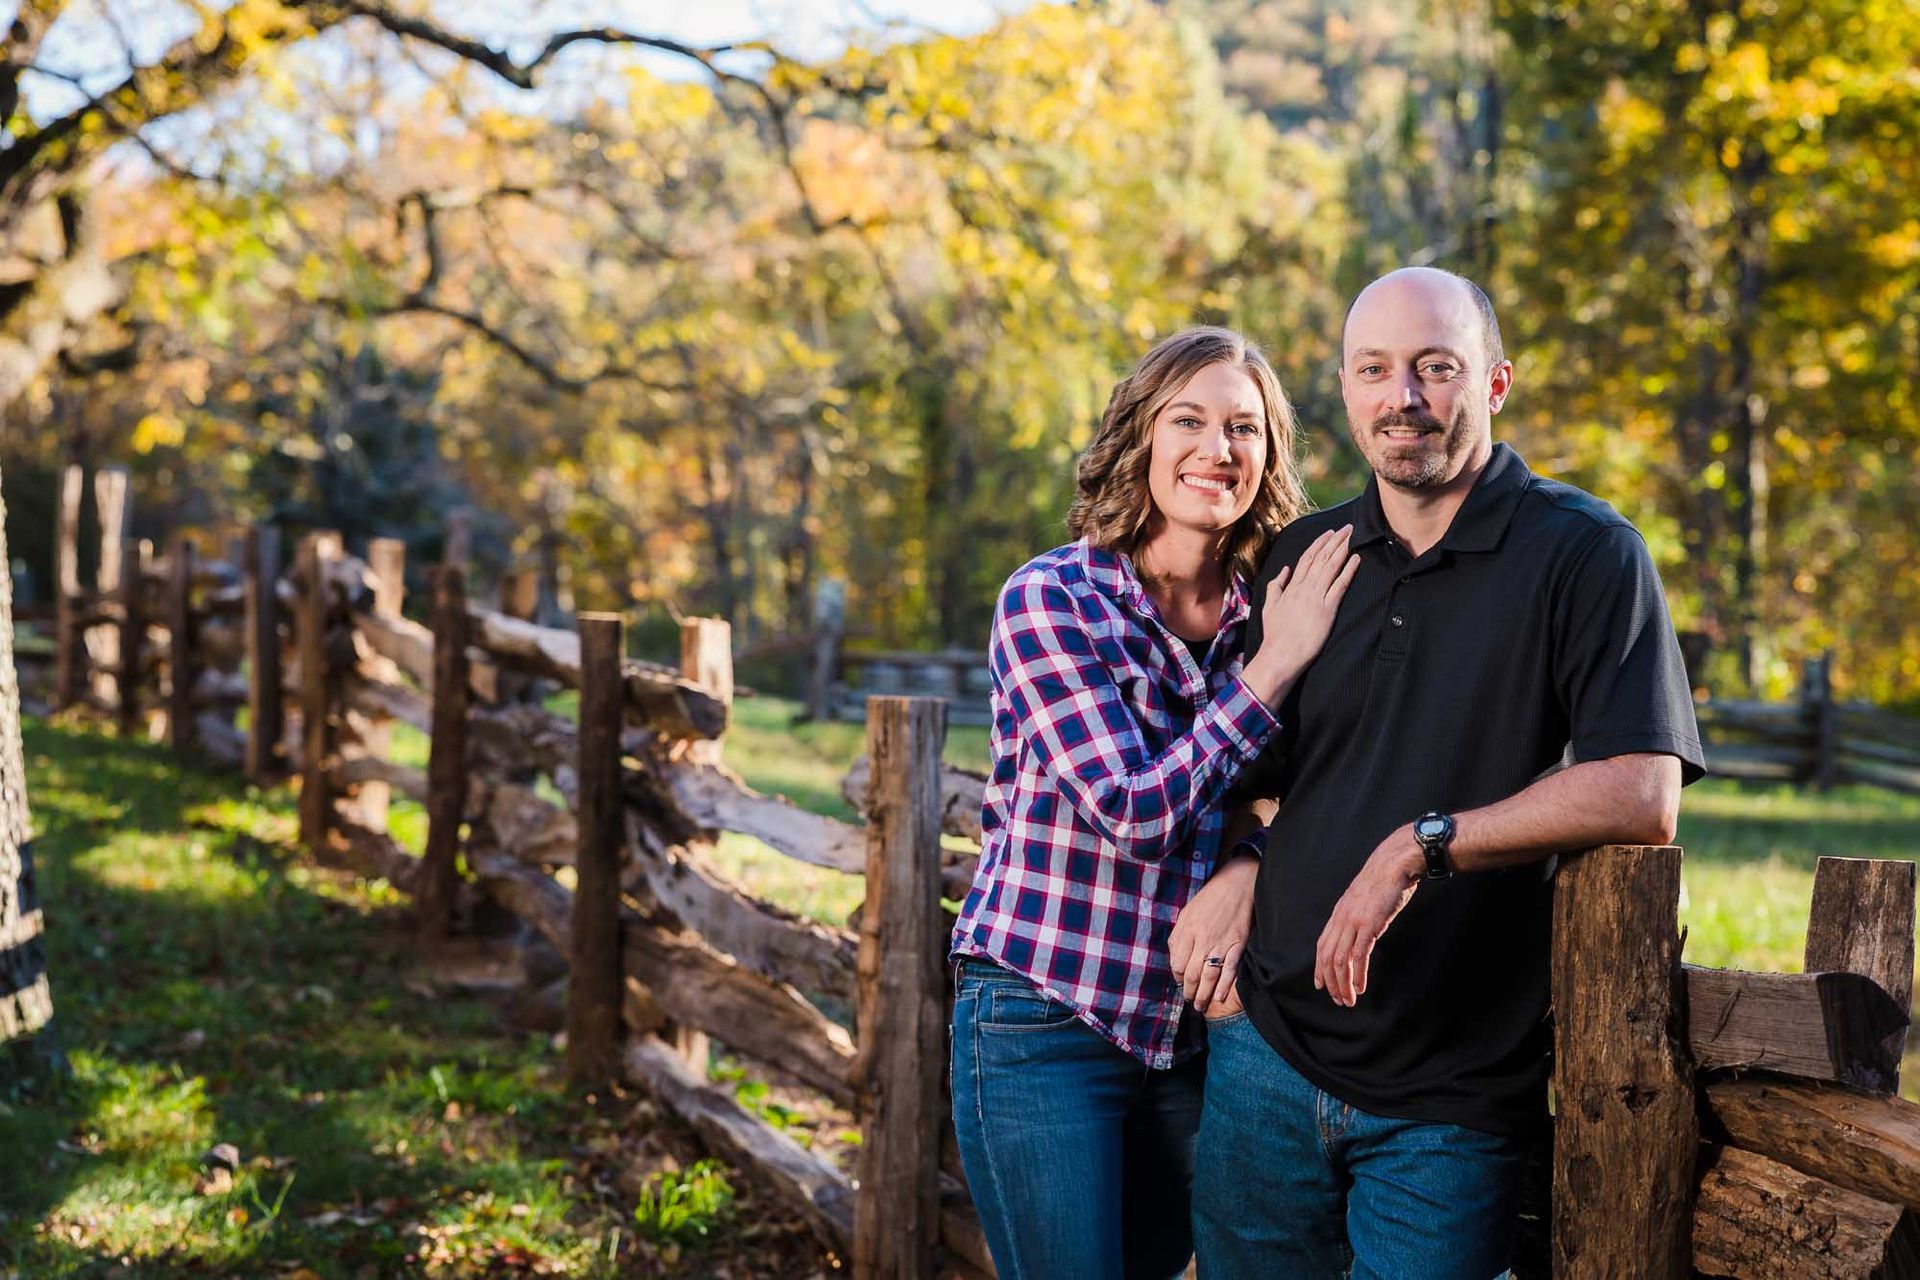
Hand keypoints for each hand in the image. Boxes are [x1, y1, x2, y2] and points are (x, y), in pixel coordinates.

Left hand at [1169, 855, 1258, 1012]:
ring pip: (1209, 976)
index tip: (1180, 982)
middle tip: (1189, 1000)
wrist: (1238, 884)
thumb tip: (1174, 958)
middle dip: (1188, 991)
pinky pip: (1230, 970)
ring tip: (1201, 1005)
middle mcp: (1202, 938)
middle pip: (1191, 973)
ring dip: (1204, 994)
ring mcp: (1221, 943)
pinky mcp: (1238, 944)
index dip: (1177, 976)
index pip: (1177, 962)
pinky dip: (1225, 986)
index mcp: (1187, 929)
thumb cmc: (1211, 898)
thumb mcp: (1187, 912)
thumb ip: (1179, 935)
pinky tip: (1220, 997)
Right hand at [1243, 526, 1360, 704]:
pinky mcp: (1327, 609)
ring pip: (1331, 566)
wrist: (1280, 654)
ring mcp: (1316, 597)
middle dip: (1335, 540)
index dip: (1319, 543)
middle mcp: (1304, 588)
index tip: (1329, 532)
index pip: (1307, 558)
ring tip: (1353, 536)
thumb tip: (1284, 570)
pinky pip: (1340, 585)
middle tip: (1347, 527)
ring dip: (1343, 549)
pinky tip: (1356, 559)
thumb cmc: (1275, 634)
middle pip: (1321, 557)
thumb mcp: (1269, 607)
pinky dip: (1348, 570)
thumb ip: (1276, 586)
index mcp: (1291, 587)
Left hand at [1313, 826, 1424, 1006]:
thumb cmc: (1385, 880)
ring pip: (1340, 960)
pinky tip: (1360, 987)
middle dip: (1331, 982)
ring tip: (1349, 1000)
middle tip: (1338, 1000)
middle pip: (1327, 957)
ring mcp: (1354, 921)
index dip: (1320, 968)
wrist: (1394, 862)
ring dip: (1343, 984)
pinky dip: (1358, 975)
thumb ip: (1360, 916)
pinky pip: (1358, 955)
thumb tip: (1362, 931)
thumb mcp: (1365, 900)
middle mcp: (1341, 918)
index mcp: (1339, 913)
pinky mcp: (1369, 924)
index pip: (1322, 946)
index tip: (1321, 985)